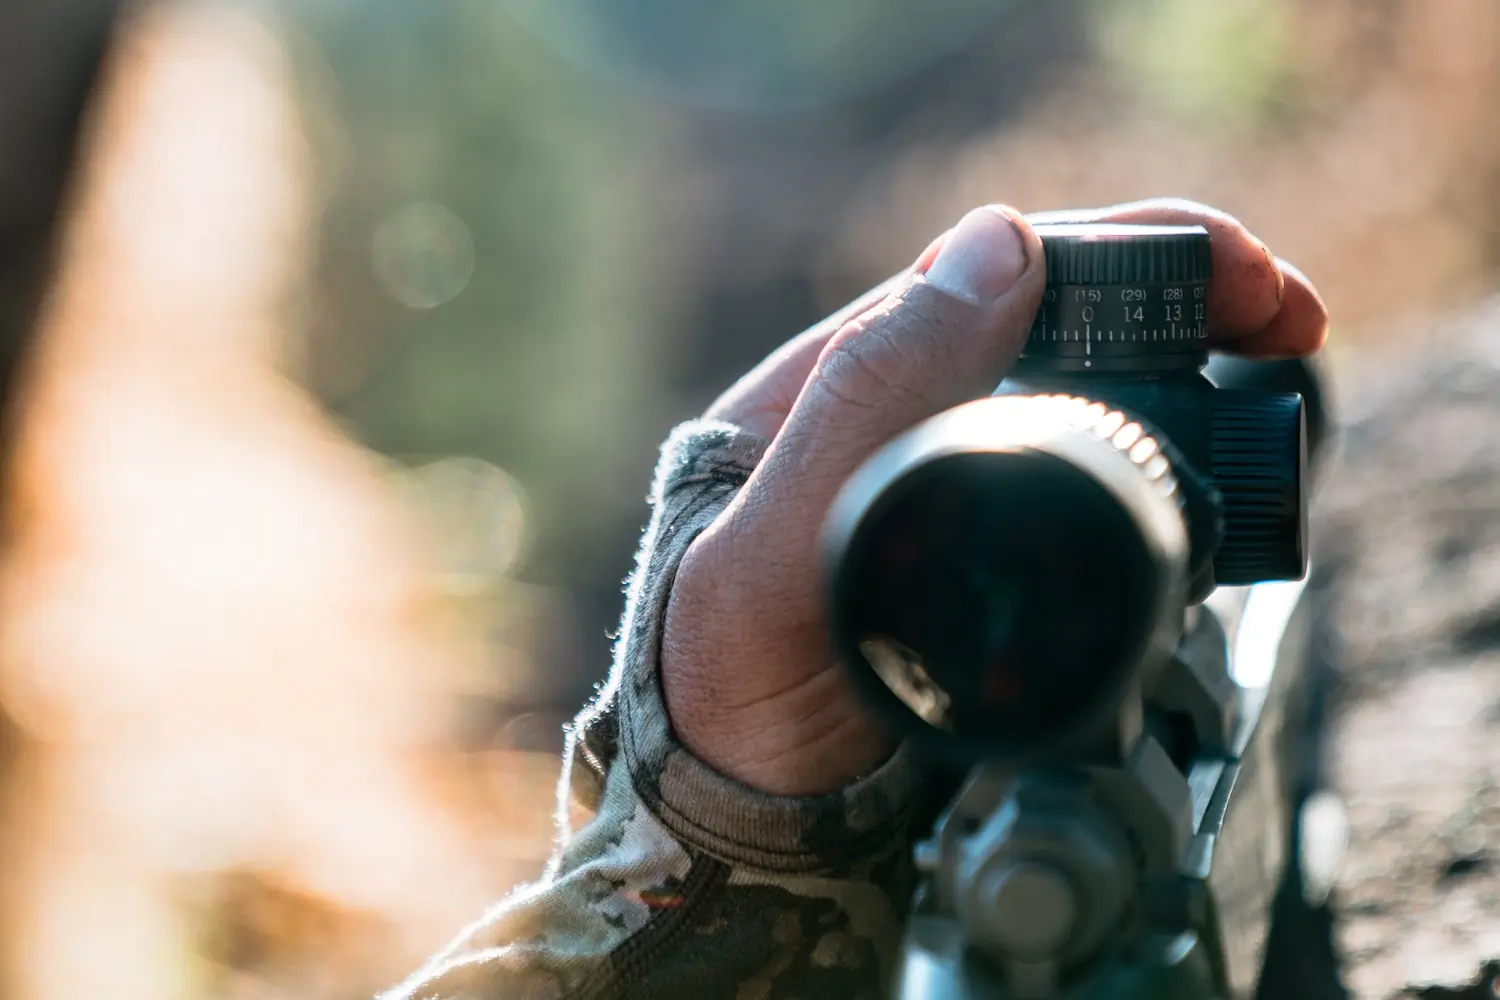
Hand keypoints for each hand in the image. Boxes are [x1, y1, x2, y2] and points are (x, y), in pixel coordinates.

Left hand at [661, 199, 1329, 795]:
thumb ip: (861, 412)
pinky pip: (1072, 458)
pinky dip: (1151, 436)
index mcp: (834, 382)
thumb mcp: (769, 551)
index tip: (1238, 276)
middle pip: (1049, 311)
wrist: (737, 807)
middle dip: (1176, 290)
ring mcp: (935, 466)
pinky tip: (1201, 440)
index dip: (1122, 254)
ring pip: (1071, 374)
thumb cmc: (722, 687)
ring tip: (1269, 362)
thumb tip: (1000, 245)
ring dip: (1176, 353)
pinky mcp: (975, 537)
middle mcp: (886, 406)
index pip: (993, 275)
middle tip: (1286, 316)